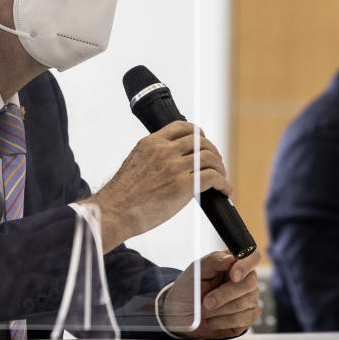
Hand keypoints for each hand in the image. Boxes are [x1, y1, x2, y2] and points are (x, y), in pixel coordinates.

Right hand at [86, 121, 231, 250]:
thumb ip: (153, 157)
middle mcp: (164, 151)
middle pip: (200, 141)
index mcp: (151, 143)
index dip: (198, 133)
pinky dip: (223, 183)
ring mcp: (174, 168)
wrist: (114, 212)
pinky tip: (225, 190)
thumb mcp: (134, 163)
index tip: (203, 142)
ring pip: (210, 158)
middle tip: (216, 164)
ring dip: (220, 168)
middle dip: (213, 152)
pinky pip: (213, 178)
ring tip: (221, 178)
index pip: (182, 127)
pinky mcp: (183, 187)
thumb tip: (171, 162)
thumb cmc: (121, 196)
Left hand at [161, 249, 260, 339]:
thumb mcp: (196, 271)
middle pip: (249, 283)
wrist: (183, 312)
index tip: (233, 275)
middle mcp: (245, 278)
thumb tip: (230, 258)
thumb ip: (213, 261)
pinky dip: (224, 321)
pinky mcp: (249, 316)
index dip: (246, 266)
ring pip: (245, 303)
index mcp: (234, 262)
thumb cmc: (190, 287)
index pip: (252, 256)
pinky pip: (244, 319)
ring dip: (220, 309)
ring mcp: (250, 297)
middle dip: (225, 294)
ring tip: (204, 311)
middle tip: (206, 302)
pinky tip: (211, 320)